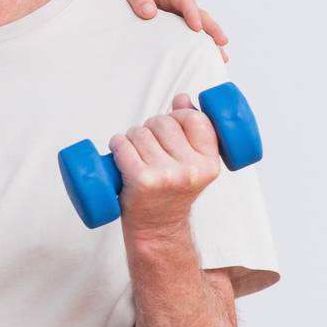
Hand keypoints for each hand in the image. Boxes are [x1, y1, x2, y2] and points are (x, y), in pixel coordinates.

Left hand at [91, 0, 229, 61]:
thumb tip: (150, 12)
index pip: (184, 1)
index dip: (192, 14)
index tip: (197, 28)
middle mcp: (171, 0)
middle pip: (196, 14)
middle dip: (210, 28)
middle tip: (222, 43)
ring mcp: (170, 13)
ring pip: (193, 25)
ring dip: (207, 39)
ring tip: (220, 55)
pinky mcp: (164, 25)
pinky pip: (181, 33)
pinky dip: (192, 43)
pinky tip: (200, 56)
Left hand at [112, 94, 221, 237]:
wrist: (157, 228)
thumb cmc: (171, 191)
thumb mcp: (191, 163)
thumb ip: (192, 130)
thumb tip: (182, 98)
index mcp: (210, 163)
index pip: (195, 118)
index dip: (178, 116)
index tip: (171, 127)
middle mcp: (191, 170)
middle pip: (162, 122)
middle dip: (150, 127)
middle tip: (148, 147)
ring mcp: (167, 175)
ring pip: (139, 132)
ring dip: (130, 137)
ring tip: (134, 155)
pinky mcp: (142, 180)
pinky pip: (122, 145)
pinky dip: (117, 145)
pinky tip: (119, 156)